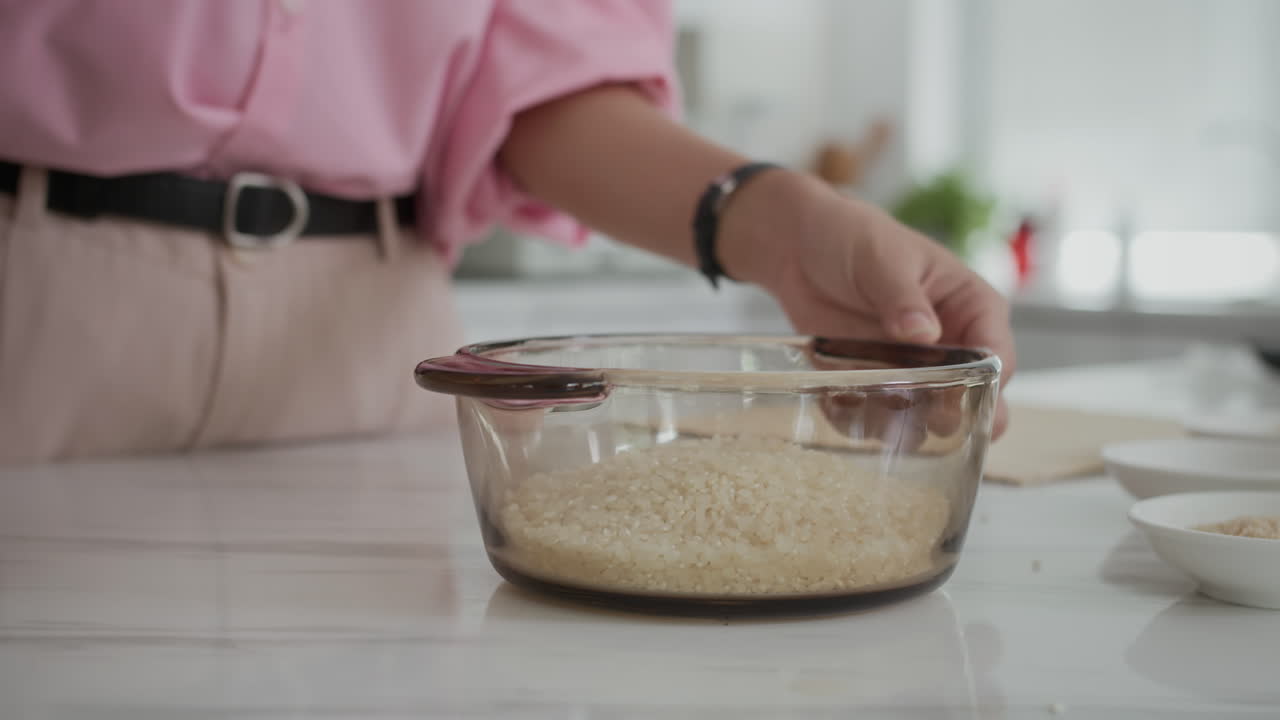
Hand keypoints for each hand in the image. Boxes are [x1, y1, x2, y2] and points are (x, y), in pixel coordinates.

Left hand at [720, 170, 1014, 438]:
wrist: (800, 247)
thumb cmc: (855, 237)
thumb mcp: (882, 259)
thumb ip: (903, 297)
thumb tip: (926, 333)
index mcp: (972, 307)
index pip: (998, 356)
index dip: (988, 384)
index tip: (961, 397)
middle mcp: (952, 345)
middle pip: (976, 399)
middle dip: (957, 419)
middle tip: (928, 422)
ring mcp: (915, 369)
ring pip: (930, 418)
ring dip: (910, 428)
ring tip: (880, 422)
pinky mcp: (877, 384)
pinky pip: (881, 418)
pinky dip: (866, 424)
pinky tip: (845, 412)